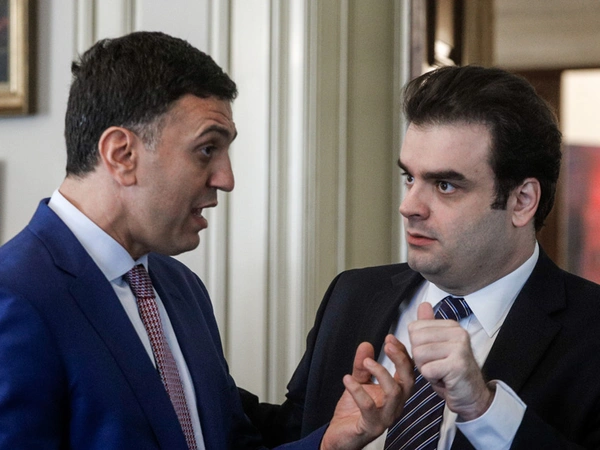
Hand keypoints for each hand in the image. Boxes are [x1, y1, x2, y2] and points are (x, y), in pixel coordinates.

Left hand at [320, 335, 413, 449]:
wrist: (340, 437)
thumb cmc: (353, 412)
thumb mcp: (358, 383)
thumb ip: (362, 365)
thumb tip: (366, 344)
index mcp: (395, 394)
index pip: (407, 372)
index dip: (402, 354)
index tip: (390, 338)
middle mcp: (395, 406)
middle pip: (408, 381)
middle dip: (400, 360)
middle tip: (388, 344)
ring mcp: (385, 417)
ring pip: (394, 393)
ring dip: (381, 373)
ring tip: (366, 362)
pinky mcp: (371, 426)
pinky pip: (369, 406)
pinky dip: (358, 390)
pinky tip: (347, 379)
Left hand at [408, 302, 493, 420]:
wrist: (471, 395)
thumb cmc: (450, 371)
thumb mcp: (437, 345)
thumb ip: (428, 326)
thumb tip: (423, 304)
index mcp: (451, 326)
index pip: (414, 328)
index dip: (417, 345)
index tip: (434, 355)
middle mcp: (458, 333)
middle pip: (415, 341)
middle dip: (420, 358)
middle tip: (437, 365)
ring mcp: (460, 348)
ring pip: (419, 354)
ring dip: (425, 368)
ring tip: (440, 371)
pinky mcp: (458, 365)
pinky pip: (427, 370)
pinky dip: (432, 378)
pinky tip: (444, 379)